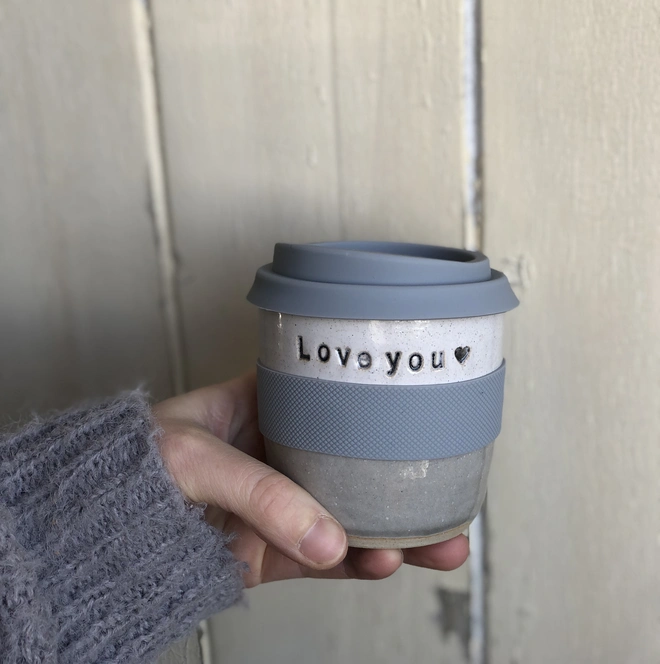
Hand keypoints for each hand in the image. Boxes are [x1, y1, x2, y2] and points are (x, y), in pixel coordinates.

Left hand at [153, 372, 468, 587]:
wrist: (92, 528)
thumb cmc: (133, 463)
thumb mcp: (195, 457)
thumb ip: (261, 492)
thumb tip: (329, 535)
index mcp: (263, 404)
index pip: (332, 395)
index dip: (377, 401)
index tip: (423, 406)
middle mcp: (281, 451)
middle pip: (356, 461)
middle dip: (406, 477)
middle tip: (453, 489)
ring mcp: (279, 503)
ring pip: (352, 514)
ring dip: (397, 531)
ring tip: (442, 541)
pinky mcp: (270, 552)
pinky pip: (324, 558)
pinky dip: (356, 563)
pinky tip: (387, 561)